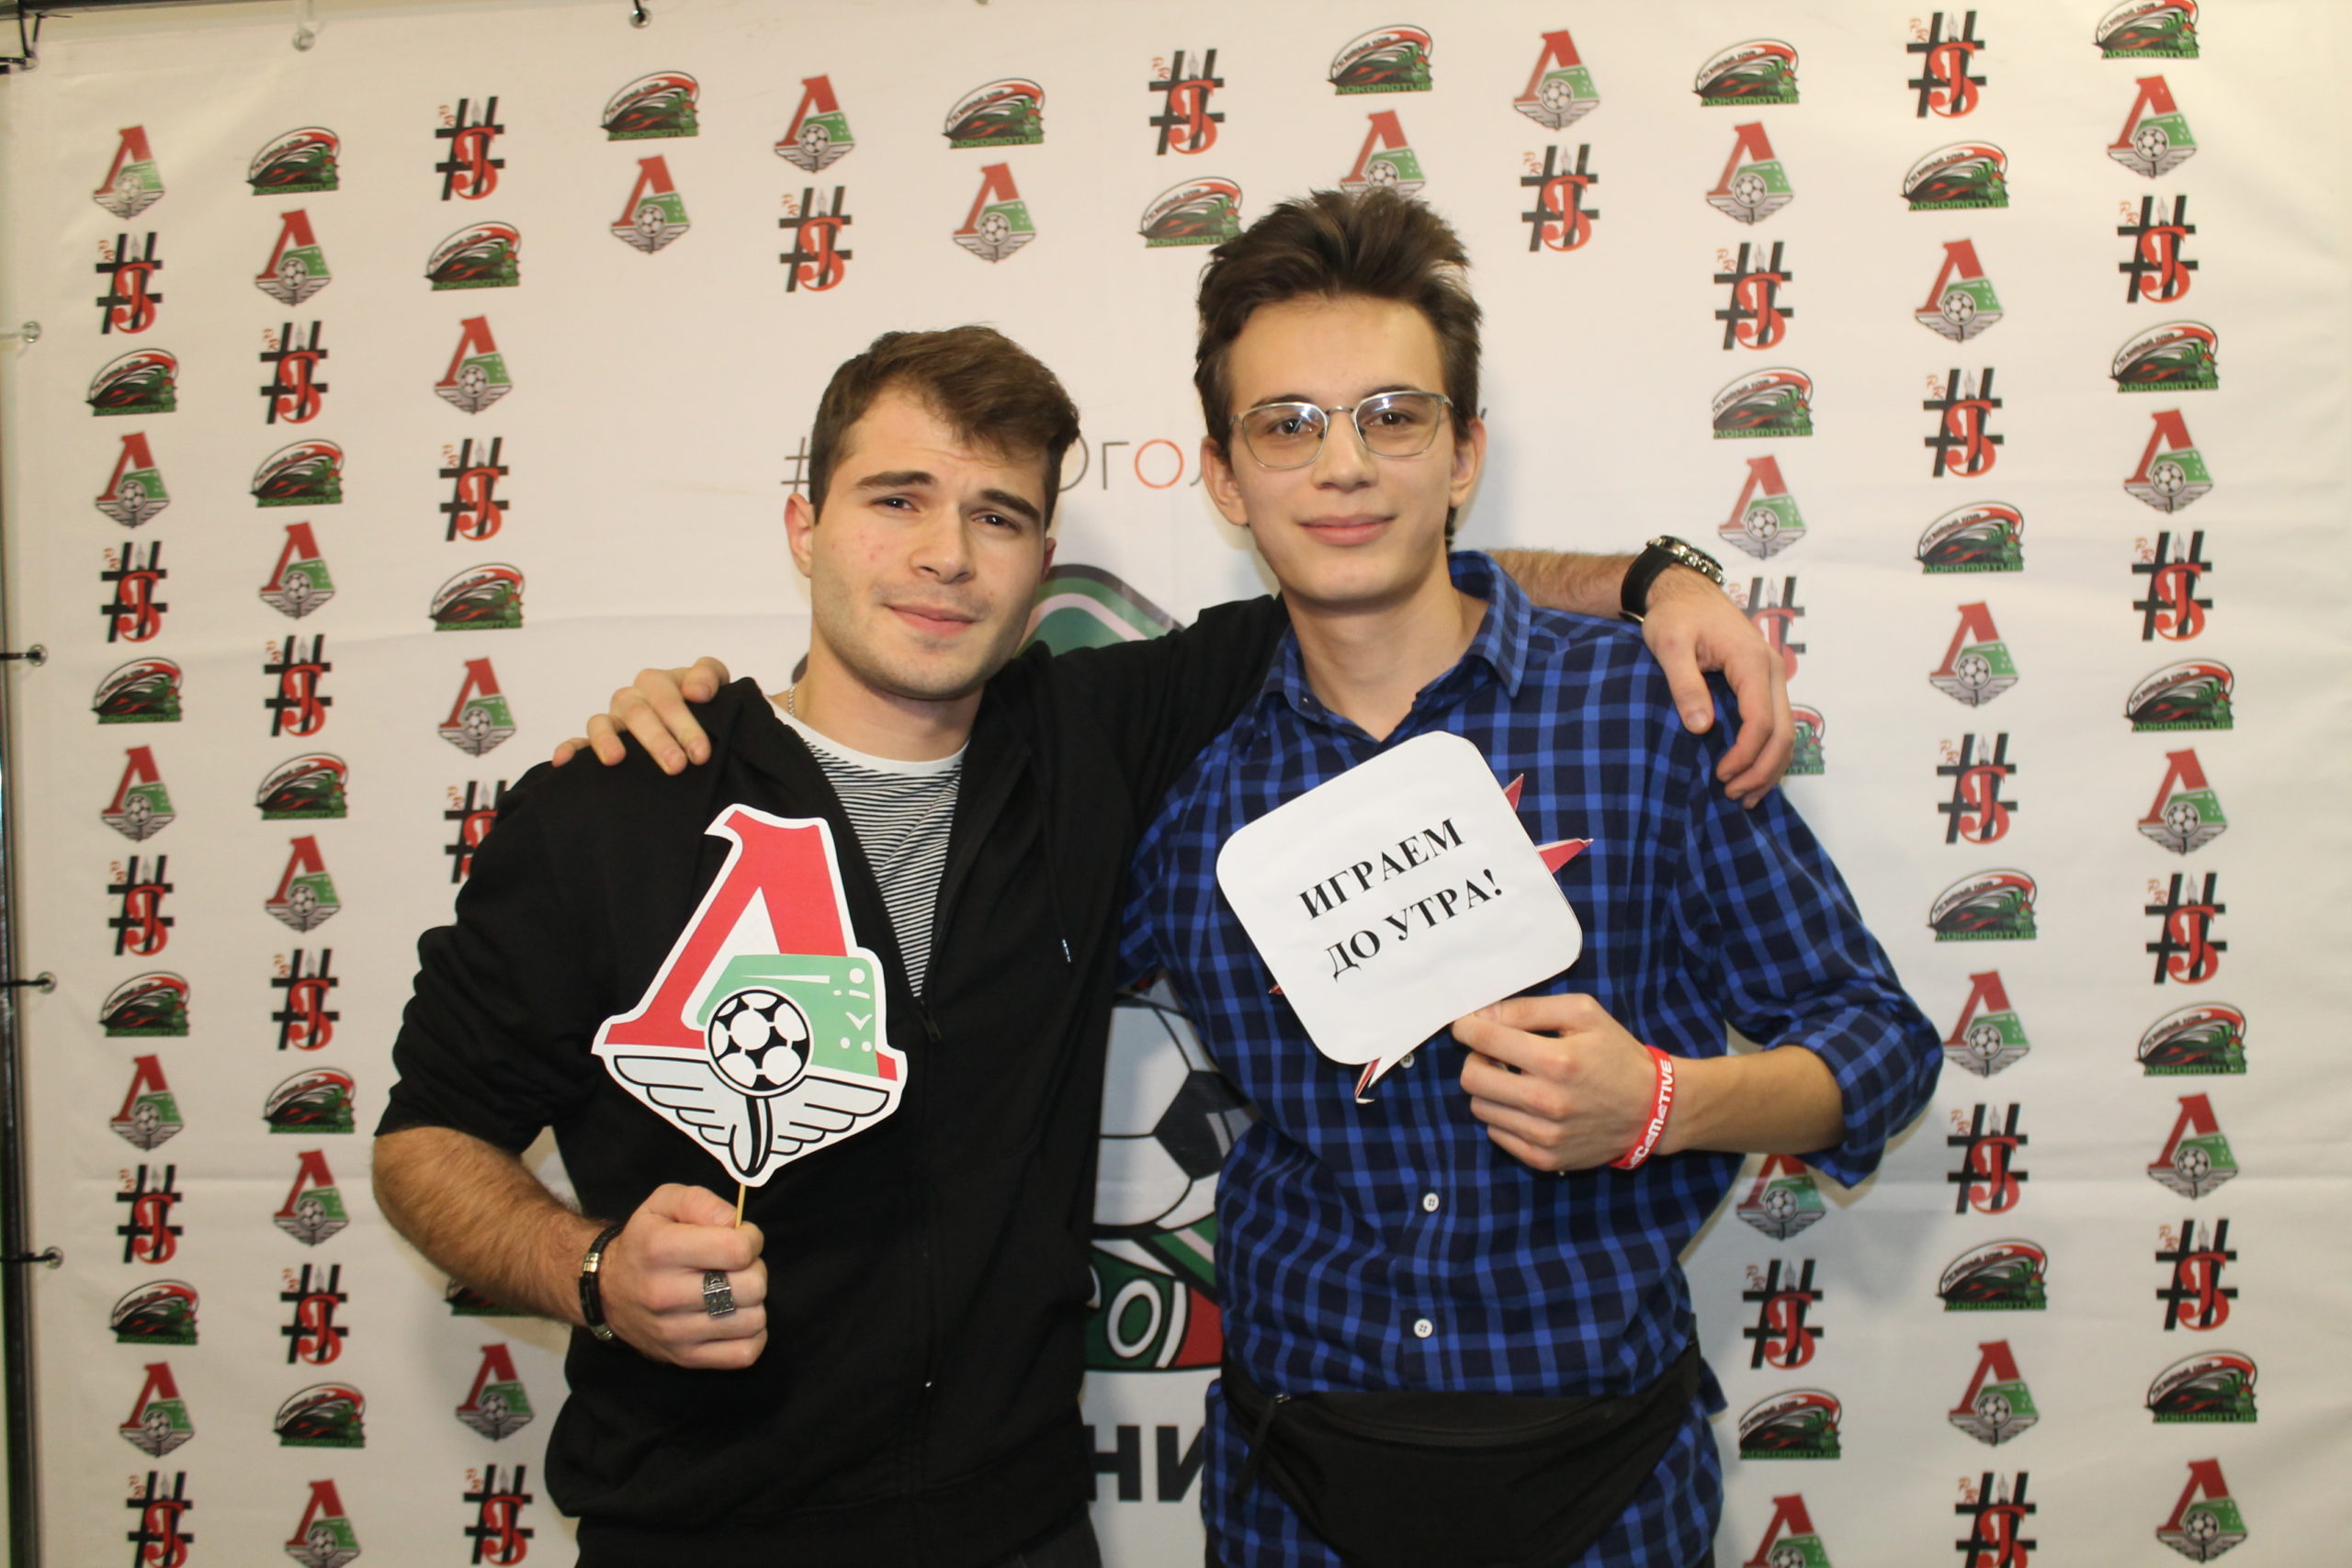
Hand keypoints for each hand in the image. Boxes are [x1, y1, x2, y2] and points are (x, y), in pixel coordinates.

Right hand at [551, 657, 731, 772]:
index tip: (701, 753)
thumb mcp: (718, 685)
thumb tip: (695, 691)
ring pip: (603, 723)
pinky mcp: (597, 741)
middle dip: (657, 740)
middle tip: (677, 766)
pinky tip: (563, 762)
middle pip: (639, 712)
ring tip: (616, 760)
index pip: (669, 696)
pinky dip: (569, 749)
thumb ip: (710, 676)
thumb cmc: (707, 706)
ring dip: (609, 740)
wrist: (703, 725)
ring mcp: (614, 719)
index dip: (684, 722)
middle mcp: (633, 698)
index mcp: (660, 682)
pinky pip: (578, 742)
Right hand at [595, 1184, 768, 1367]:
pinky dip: (751, 1334)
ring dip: (753, 1302)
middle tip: (737, 1266)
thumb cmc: (645, 1241)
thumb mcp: (663, 1203)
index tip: (742, 1237)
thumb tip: (733, 1223)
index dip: (751, 1239)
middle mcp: (665, 1294)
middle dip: (754, 1269)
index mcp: (661, 1250)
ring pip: (752, 1320)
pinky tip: (735, 1317)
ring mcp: (675, 1332)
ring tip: (733, 1291)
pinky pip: (745, 1353)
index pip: (737, 1250)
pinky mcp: (684, 1358)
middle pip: (751, 1287)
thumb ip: (701, 1202)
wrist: (608, 1292)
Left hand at [1452, 994, 1662, 1173]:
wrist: (1654, 1110)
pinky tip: (1527, 1104)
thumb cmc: (1617, 1054)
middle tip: (1494, 1053)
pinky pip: (1497, 1133)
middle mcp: (1546, 1102)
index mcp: (1556, 1061)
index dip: (1466, 1028)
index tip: (1466, 1025)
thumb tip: (1484, 1015)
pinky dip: (1504, 1115)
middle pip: (1471, 1078)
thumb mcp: (1583, 1014)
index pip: (1484, 1040)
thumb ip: (1530, 1009)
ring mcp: (1544, 1136)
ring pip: (1480, 1107)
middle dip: (1475, 1058)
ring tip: (1515, 1079)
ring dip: (1490, 1089)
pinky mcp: (1545, 1159)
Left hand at [1638, 567, 1791, 806]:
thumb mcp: (1669, 645)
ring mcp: (1772, 676)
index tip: (1720, 775)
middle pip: (1782, 732)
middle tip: (1733, 795)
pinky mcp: (1763, 682)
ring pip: (1785, 731)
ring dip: (1769, 766)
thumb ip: (1685, 684)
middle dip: (1761, 769)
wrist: (1683, 590)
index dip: (1745, 754)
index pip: (1760, 720)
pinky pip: (1775, 723)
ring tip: (1743, 795)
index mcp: (1751, 661)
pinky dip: (1767, 752)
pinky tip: (1750, 774)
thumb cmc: (1674, 615)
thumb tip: (1702, 728)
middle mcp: (1771, 669)